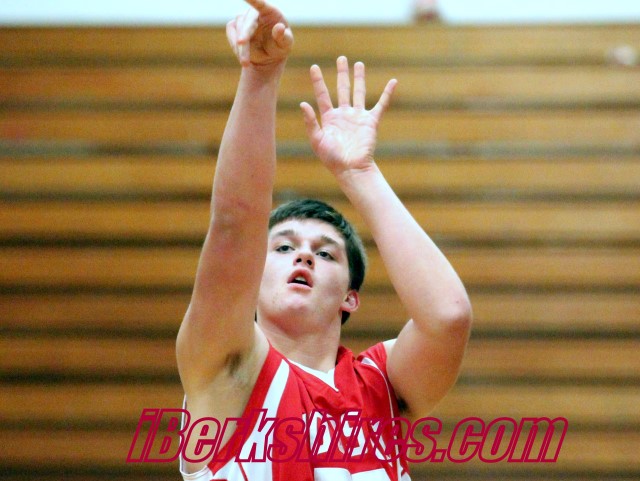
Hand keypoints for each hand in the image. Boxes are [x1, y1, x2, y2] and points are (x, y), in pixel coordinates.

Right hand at [227, 0, 293, 69]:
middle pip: (247, 21)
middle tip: (241, 44)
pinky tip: (242, 56)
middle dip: (244, 33)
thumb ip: (284, 37)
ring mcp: (244, 19)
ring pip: (238, 29)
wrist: (268, 56)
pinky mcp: (235, 27)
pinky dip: (235, 46)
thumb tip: (279, 27)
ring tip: (245, 62)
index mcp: (270, 12)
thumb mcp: (285, 44)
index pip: (261, 3)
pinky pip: (231, 35)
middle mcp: (255, 13)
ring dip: (240, 47)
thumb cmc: (279, 46)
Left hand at [300, 56, 396, 175]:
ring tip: (359, 64)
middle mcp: (344, 115)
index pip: (323, 95)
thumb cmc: (332, 158)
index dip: (318, 81)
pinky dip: (387, 93)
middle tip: (341, 58)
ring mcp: (358, 117)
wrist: (351, 169)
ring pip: (359, 93)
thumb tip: (303, 103)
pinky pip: (381, 105)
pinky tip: (393, 82)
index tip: (314, 67)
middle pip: (342, 89)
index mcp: (330, 118)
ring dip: (359, 78)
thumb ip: (310, 122)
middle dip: (342, 74)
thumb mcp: (317, 140)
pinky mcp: (371, 122)